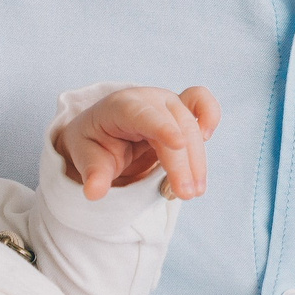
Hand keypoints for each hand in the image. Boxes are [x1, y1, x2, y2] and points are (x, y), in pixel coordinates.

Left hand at [55, 86, 219, 199]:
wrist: (103, 131)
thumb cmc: (94, 142)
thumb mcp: (84, 157)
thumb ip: (92, 173)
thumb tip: (94, 192)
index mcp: (121, 106)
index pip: (142, 114)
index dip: (161, 127)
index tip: (177, 144)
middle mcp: (149, 99)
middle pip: (173, 126)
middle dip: (182, 162)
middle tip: (185, 194)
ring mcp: (168, 102)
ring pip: (191, 126)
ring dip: (197, 159)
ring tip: (194, 191)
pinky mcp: (181, 110)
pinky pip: (201, 103)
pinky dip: (210, 115)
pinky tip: (208, 137)